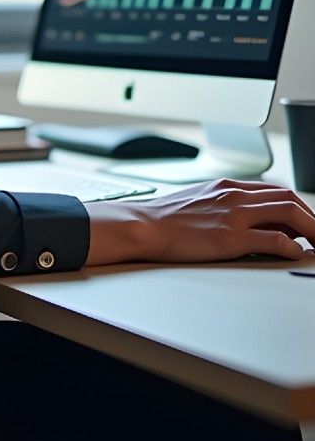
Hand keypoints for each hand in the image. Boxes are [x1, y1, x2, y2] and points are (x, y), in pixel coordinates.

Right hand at [85, 178, 314, 266]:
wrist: (142, 225)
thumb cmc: (165, 218)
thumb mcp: (198, 201)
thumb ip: (225, 205)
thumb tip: (246, 220)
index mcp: (226, 185)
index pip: (275, 190)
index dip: (298, 207)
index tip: (306, 223)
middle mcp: (233, 195)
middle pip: (288, 199)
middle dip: (311, 218)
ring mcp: (233, 215)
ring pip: (289, 213)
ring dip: (312, 230)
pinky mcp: (230, 237)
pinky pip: (274, 240)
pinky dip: (291, 248)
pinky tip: (295, 254)